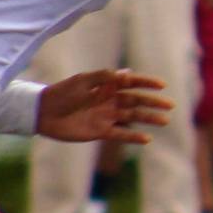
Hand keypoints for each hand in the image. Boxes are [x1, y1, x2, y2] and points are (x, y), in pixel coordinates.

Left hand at [35, 70, 172, 143]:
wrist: (43, 113)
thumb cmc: (62, 93)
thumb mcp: (82, 81)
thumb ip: (104, 78)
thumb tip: (127, 73)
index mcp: (107, 86)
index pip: (132, 83)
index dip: (147, 83)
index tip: (162, 85)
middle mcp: (110, 101)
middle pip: (137, 101)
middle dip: (154, 102)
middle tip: (170, 105)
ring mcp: (107, 116)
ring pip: (133, 117)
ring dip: (149, 118)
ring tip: (164, 121)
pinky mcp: (100, 131)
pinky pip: (121, 134)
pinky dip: (134, 136)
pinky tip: (147, 139)